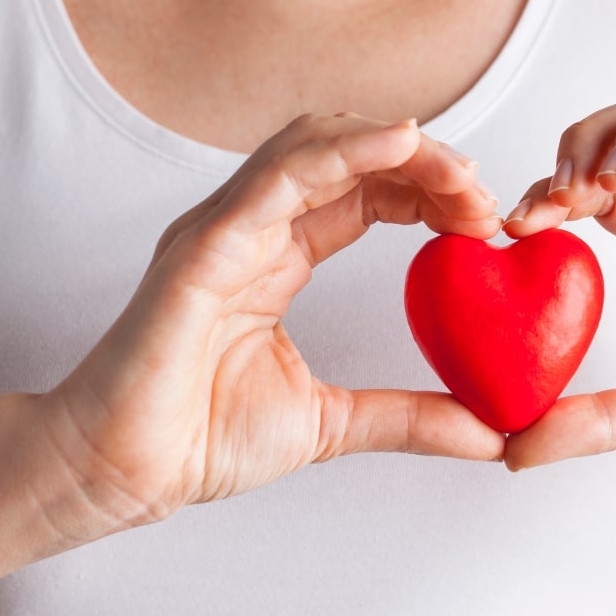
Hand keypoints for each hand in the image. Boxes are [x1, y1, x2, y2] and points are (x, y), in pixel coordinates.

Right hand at [46, 114, 504, 535]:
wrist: (124, 471)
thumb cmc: (201, 438)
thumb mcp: (332, 423)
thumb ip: (409, 417)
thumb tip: (490, 434)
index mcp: (275, 256)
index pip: (363, 193)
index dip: (426, 190)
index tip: (483, 219)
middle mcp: (250, 228)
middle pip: (347, 156)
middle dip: (423, 161)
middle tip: (483, 195)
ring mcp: (224, 228)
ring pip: (313, 145)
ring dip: (395, 146)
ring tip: (457, 171)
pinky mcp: (204, 245)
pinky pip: (278, 176)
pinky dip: (343, 151)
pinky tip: (401, 144)